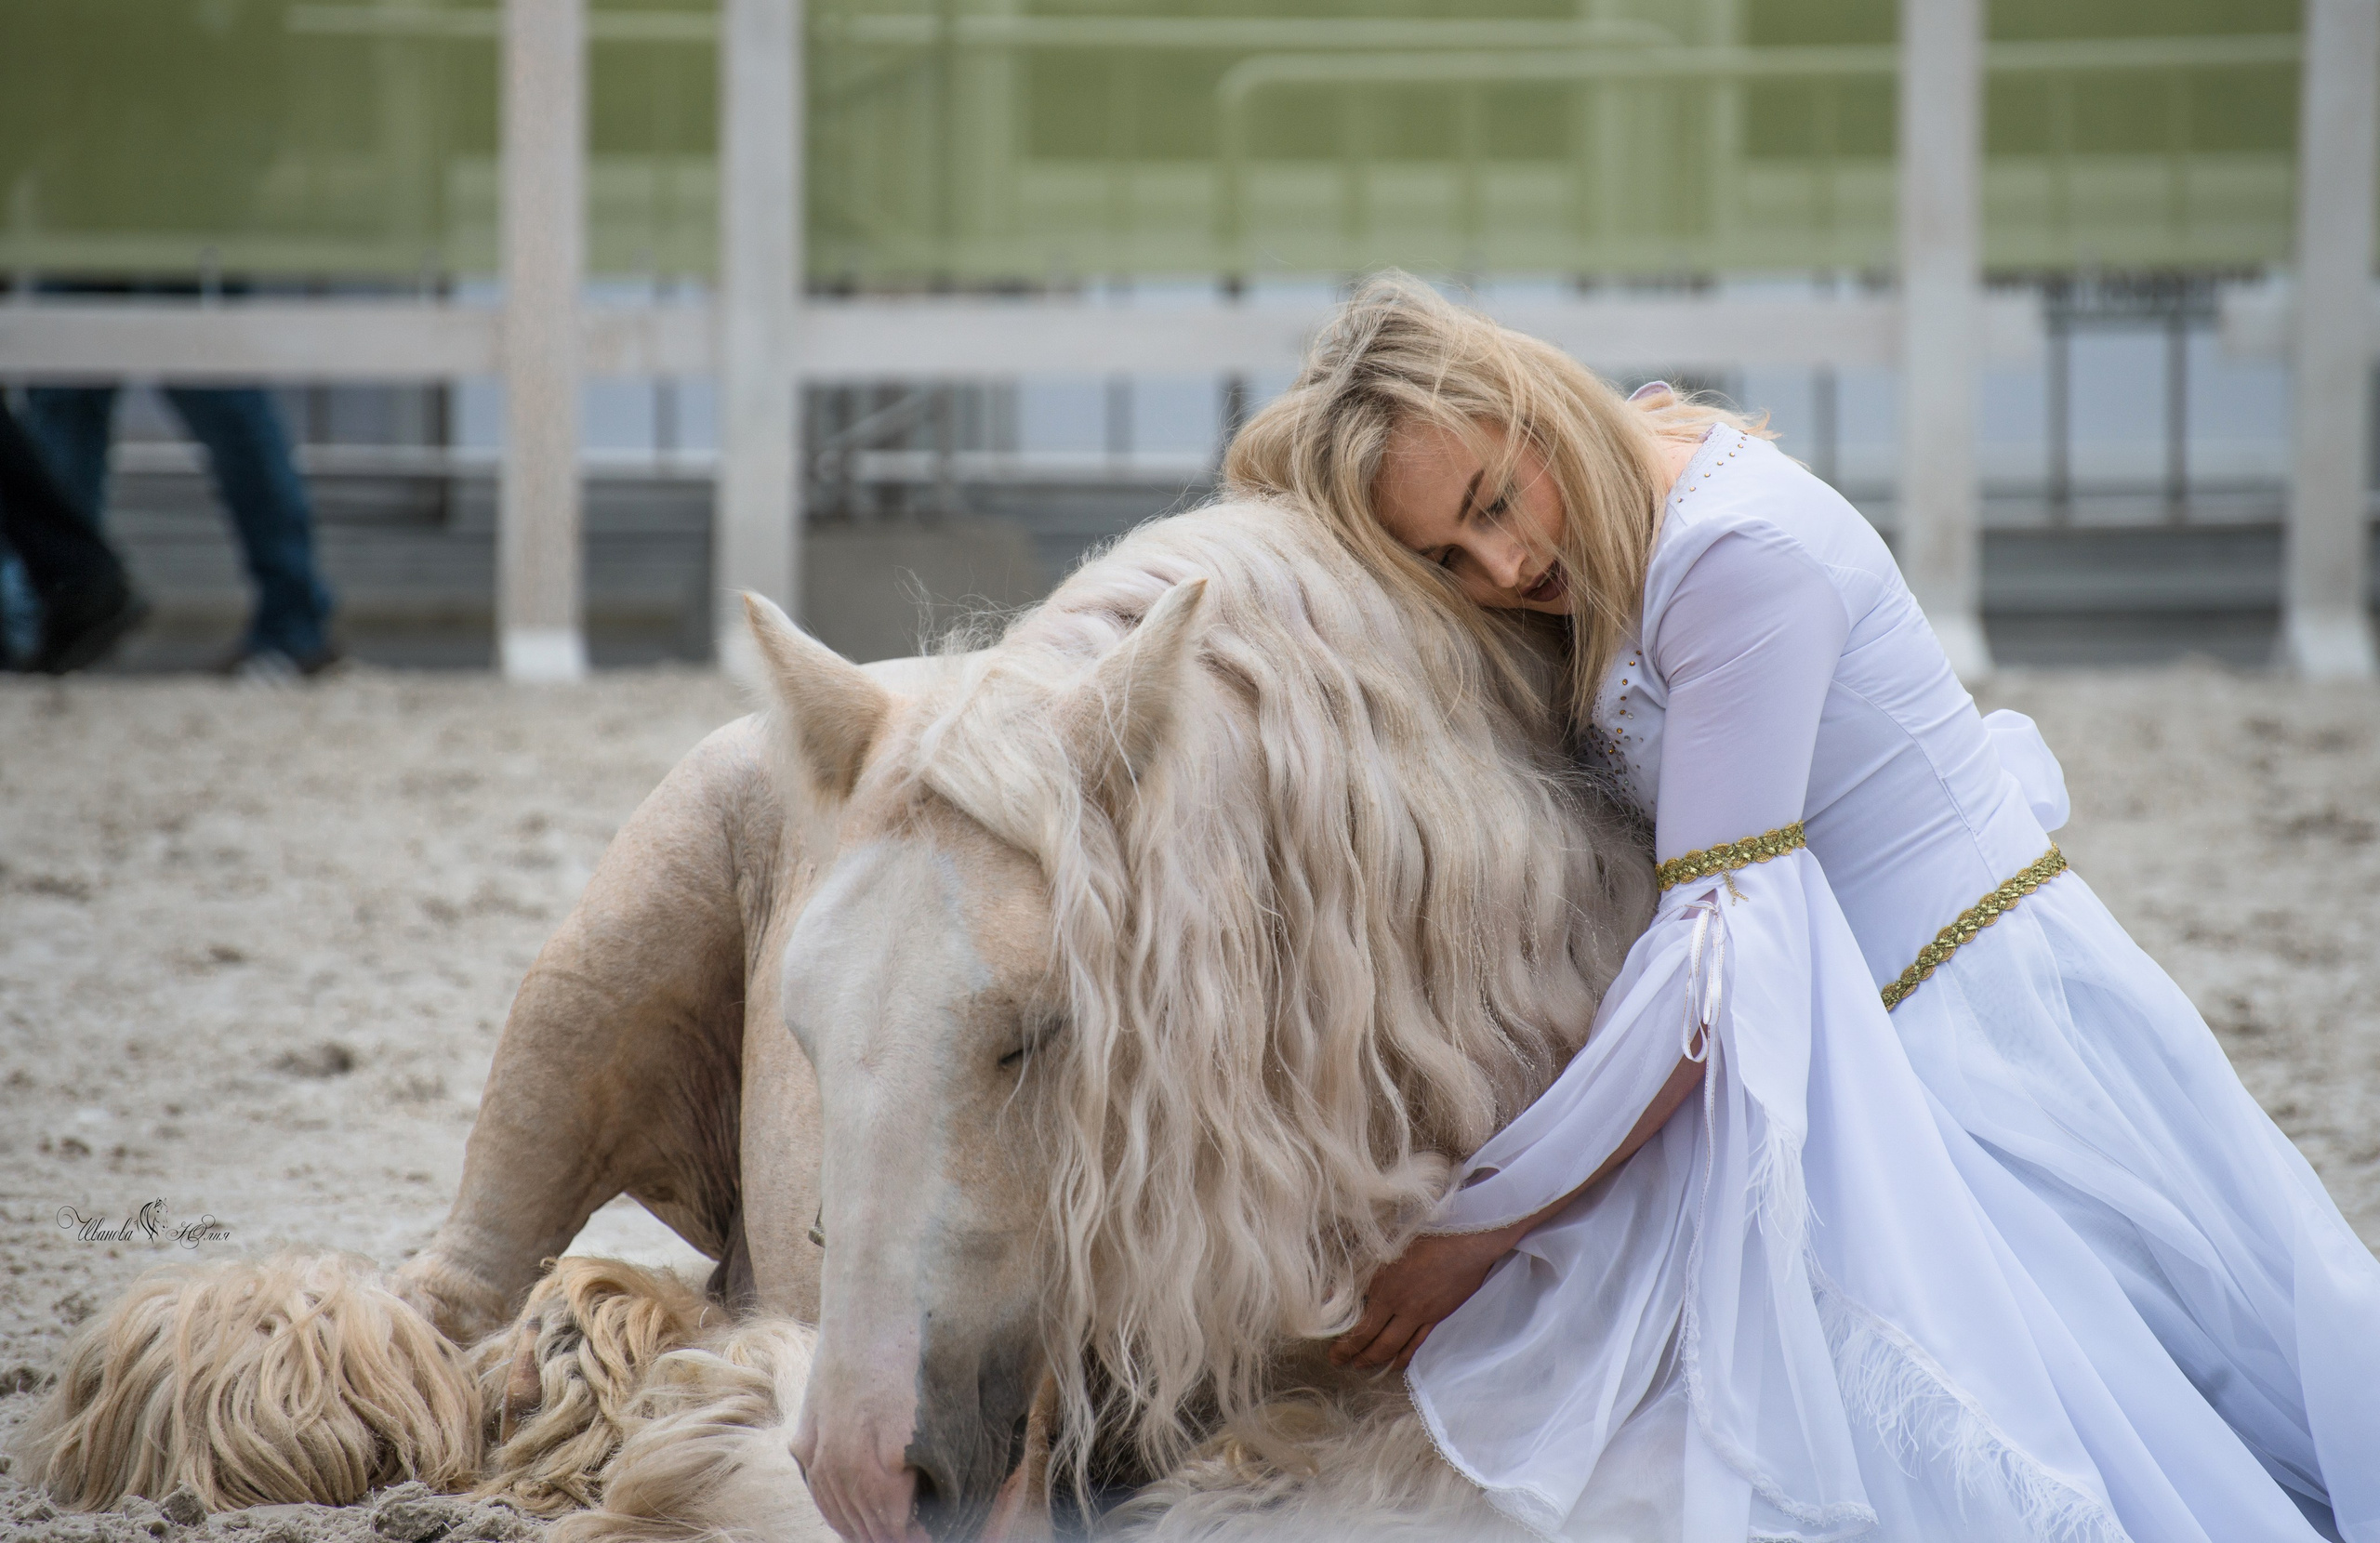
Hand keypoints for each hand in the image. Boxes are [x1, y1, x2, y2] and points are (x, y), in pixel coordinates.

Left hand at [1328, 1223, 1525, 1371]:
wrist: (1466, 1239)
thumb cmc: (1424, 1233)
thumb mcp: (1384, 1244)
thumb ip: (1356, 1268)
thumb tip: (1329, 1291)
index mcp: (1383, 1287)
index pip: (1360, 1326)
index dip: (1345, 1346)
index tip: (1333, 1355)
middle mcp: (1400, 1305)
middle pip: (1375, 1342)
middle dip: (1356, 1356)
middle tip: (1341, 1364)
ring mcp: (1421, 1314)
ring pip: (1396, 1347)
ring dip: (1377, 1360)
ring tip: (1362, 1366)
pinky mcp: (1438, 1316)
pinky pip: (1419, 1343)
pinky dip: (1406, 1357)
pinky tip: (1397, 1364)